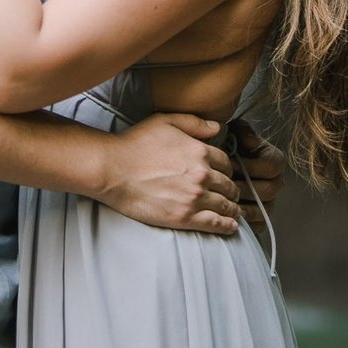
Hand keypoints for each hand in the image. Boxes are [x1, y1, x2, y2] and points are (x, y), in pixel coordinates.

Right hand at [97, 113, 241, 235]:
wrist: (113, 170)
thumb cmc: (135, 144)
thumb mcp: (165, 121)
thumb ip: (194, 123)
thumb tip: (217, 127)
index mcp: (199, 152)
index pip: (226, 162)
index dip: (226, 168)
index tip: (224, 173)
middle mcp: (202, 175)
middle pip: (229, 184)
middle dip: (231, 188)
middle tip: (231, 193)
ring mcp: (194, 198)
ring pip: (226, 205)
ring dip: (233, 208)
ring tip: (234, 211)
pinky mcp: (184, 218)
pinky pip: (216, 223)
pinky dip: (228, 225)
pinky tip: (231, 225)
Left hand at [229, 119, 285, 226]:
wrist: (217, 170)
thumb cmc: (226, 149)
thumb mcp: (234, 133)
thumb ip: (241, 131)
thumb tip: (244, 137)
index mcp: (274, 160)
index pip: (271, 166)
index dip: (251, 166)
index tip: (231, 165)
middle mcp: (276, 182)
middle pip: (268, 190)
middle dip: (245, 188)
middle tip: (224, 187)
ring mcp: (269, 202)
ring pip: (263, 209)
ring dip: (243, 206)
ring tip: (224, 203)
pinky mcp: (261, 219)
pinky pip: (258, 225)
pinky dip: (243, 223)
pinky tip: (227, 218)